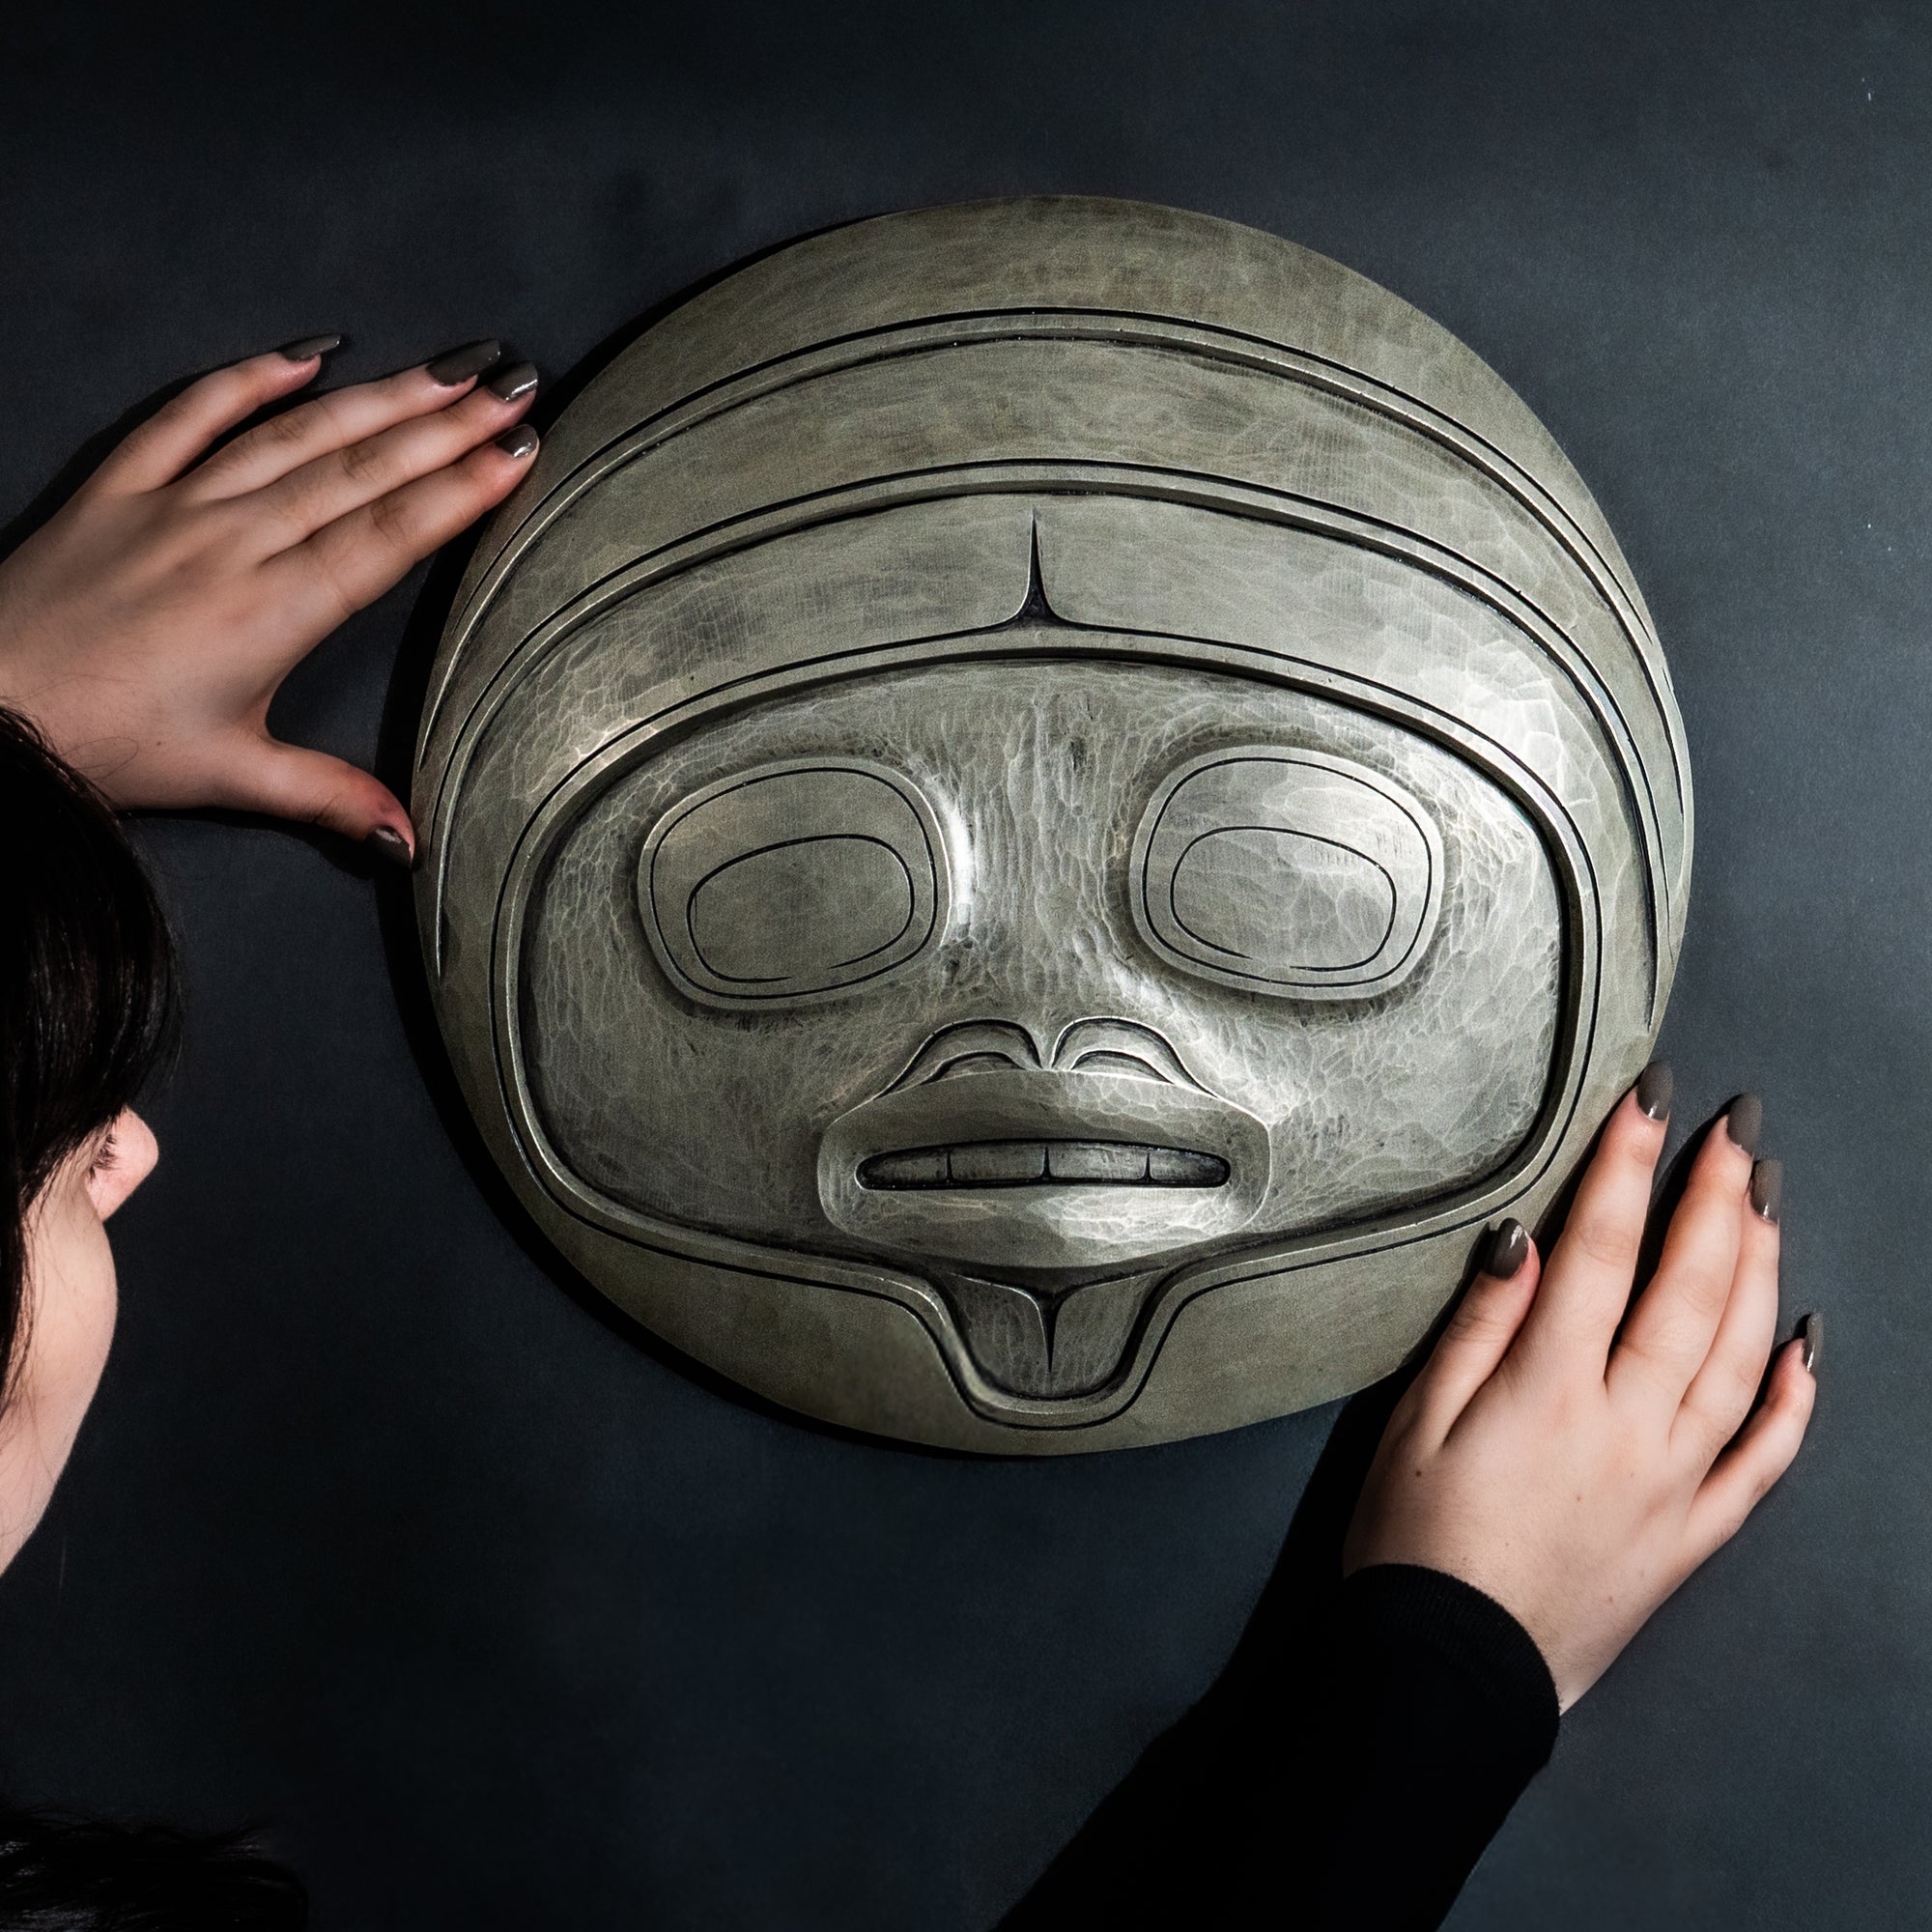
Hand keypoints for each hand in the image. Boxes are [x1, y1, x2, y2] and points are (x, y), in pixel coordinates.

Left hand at [0, 337, 540, 859]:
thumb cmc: (103, 743)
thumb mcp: (229, 776)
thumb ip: (329, 795)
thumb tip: (408, 839)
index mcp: (274, 613)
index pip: (390, 537)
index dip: (460, 491)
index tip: (518, 452)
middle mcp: (235, 543)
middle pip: (361, 471)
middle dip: (446, 426)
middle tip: (513, 387)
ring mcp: (178, 505)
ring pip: (297, 435)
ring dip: (380, 397)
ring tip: (448, 369)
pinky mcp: (121, 486)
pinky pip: (193, 413)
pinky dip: (251, 378)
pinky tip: (308, 353)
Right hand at [1343, 1070, 1815, 1709]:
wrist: (1451, 1678)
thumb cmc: (1414, 1545)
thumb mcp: (1415, 1425)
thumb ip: (1478, 1327)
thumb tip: (1522, 1236)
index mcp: (1549, 1391)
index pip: (1599, 1251)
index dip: (1626, 1166)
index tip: (1652, 1097)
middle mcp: (1630, 1428)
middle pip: (1689, 1291)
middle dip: (1716, 1198)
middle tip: (1739, 1128)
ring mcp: (1676, 1483)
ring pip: (1742, 1359)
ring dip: (1761, 1271)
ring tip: (1769, 1201)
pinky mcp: (1695, 1533)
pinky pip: (1766, 1458)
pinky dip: (1797, 1397)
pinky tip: (1810, 1341)